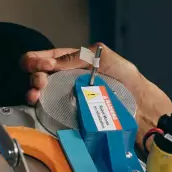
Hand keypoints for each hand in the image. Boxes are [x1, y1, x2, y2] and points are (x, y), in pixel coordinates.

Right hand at [20, 44, 171, 135]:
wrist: (139, 107)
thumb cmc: (126, 80)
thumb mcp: (103, 58)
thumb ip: (77, 56)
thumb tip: (50, 63)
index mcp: (76, 63)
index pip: (50, 57)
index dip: (39, 58)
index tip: (37, 64)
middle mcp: (68, 79)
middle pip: (41, 73)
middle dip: (35, 73)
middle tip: (40, 79)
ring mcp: (67, 98)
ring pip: (41, 90)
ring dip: (33, 88)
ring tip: (36, 92)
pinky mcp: (69, 115)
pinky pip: (48, 108)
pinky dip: (38, 103)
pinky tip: (36, 101)